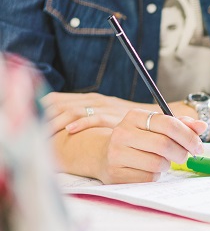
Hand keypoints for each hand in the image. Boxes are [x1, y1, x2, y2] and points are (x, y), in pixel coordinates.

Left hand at [41, 92, 156, 134]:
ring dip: (57, 121)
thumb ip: (90, 117)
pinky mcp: (115, 116)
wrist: (158, 119)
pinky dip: (81, 123)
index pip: (56, 99)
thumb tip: (66, 128)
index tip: (30, 121)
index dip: (41, 109)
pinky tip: (70, 130)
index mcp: (89, 98)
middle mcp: (94, 100)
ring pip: (73, 110)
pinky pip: (95, 118)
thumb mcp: (107, 115)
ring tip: (45, 132)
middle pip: (60, 103)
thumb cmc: (130, 122)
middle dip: (43, 116)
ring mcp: (104, 107)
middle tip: (32, 130)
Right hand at [96, 109, 206, 183]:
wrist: (103, 154)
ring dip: (166, 165)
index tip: (199, 146)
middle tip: (184, 156)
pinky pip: (148, 178)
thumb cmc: (139, 139)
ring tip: (160, 161)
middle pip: (164, 145)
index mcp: (134, 117)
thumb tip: (202, 126)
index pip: (169, 124)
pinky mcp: (116, 174)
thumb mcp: (156, 127)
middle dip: (181, 153)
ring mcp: (116, 154)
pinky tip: (148, 170)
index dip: (189, 136)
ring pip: (157, 163)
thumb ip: (181, 125)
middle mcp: (122, 133)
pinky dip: (155, 176)